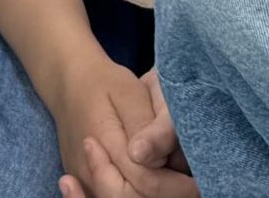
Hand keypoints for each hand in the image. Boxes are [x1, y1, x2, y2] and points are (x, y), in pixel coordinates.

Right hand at [57, 67, 196, 197]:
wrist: (68, 83)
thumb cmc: (103, 83)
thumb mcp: (127, 91)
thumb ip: (142, 124)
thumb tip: (150, 157)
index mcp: (104, 144)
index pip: (147, 182)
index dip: (177, 185)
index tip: (200, 177)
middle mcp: (90, 171)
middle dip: (168, 192)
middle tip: (192, 179)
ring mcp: (85, 181)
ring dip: (151, 192)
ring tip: (172, 174)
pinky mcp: (87, 185)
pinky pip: (109, 197)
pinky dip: (133, 193)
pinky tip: (150, 179)